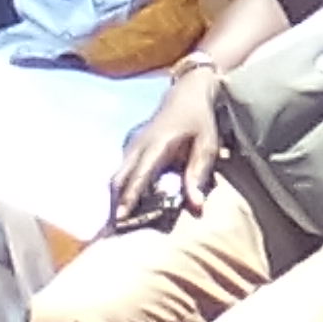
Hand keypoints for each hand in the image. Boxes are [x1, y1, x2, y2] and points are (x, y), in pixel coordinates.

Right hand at [110, 73, 220, 224]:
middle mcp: (139, 145)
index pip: (140, 175)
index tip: (121, 218)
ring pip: (117, 175)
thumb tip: (196, 206)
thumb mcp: (207, 146)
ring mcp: (132, 144)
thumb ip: (198, 175)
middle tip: (115, 229)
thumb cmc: (200, 120)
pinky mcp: (131, 146)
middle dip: (116, 203)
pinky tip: (125, 204)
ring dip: (116, 198)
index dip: (130, 197)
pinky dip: (121, 188)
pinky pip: (122, 170)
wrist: (187, 92)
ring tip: (118, 222)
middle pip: (119, 178)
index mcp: (157, 144)